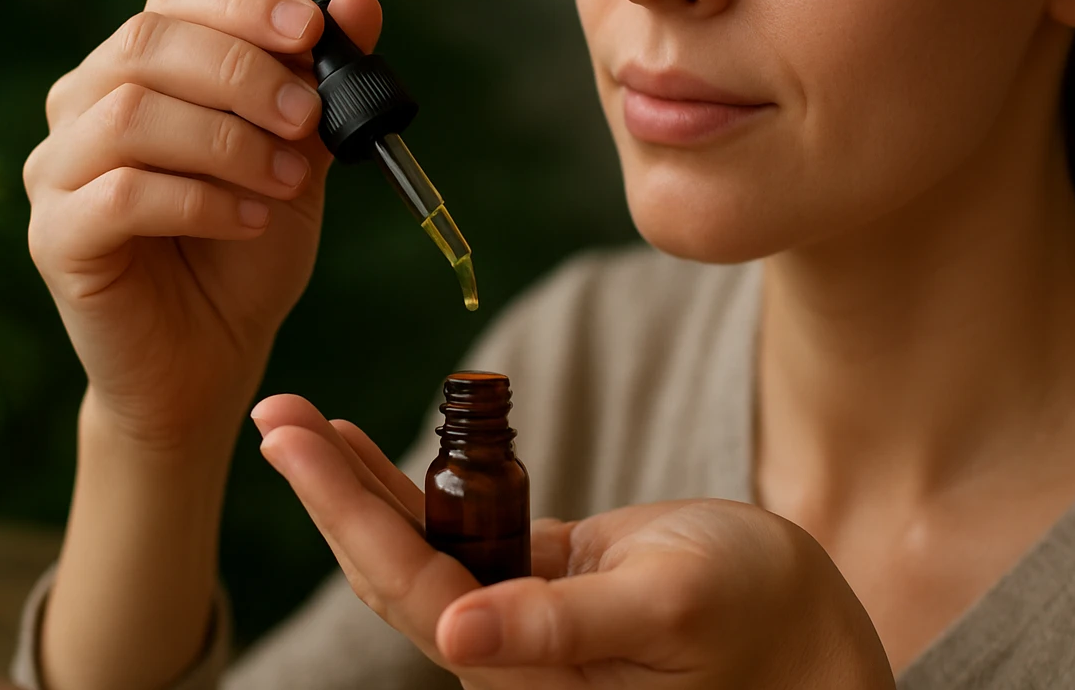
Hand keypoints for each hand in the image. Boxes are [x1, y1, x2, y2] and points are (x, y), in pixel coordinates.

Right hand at [24, 0, 382, 447]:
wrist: (211, 356)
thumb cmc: (247, 250)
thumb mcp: (301, 159)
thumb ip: (319, 85)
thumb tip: (359, 2)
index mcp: (138, 70)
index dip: (242, 1)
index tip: (312, 30)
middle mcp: (82, 106)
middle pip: (145, 44)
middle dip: (242, 72)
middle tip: (308, 118)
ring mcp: (56, 171)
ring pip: (129, 115)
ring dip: (227, 141)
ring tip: (289, 180)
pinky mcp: (55, 237)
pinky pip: (122, 195)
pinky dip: (201, 201)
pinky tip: (251, 221)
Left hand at [252, 394, 894, 689]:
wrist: (805, 630)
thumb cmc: (758, 619)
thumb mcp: (668, 609)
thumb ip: (562, 628)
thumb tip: (456, 637)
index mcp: (523, 671)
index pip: (408, 583)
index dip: (342, 510)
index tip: (288, 441)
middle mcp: (503, 651)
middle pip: (389, 567)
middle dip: (325, 490)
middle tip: (270, 412)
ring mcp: (516, 618)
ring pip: (413, 548)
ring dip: (356, 486)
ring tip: (300, 422)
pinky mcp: (537, 584)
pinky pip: (456, 535)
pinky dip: (413, 490)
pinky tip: (375, 454)